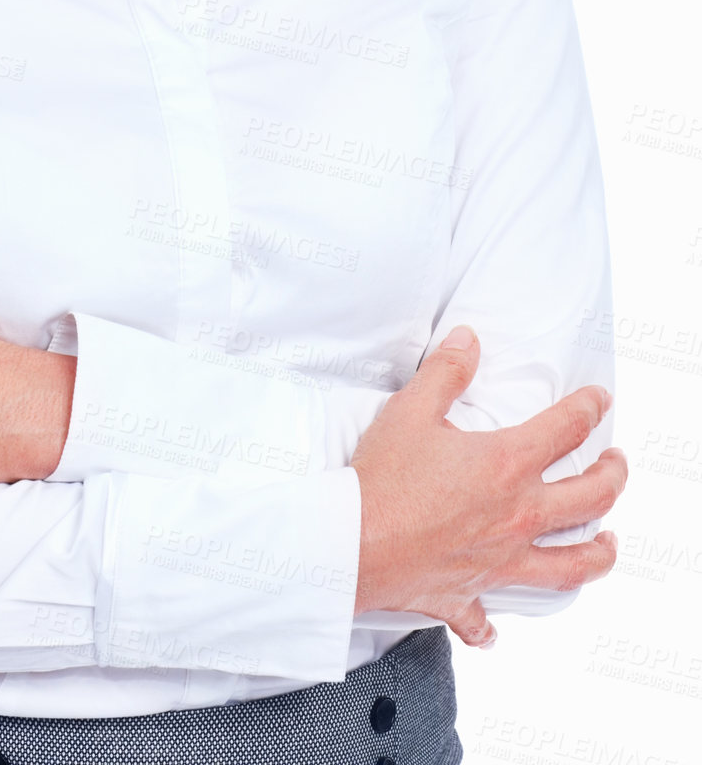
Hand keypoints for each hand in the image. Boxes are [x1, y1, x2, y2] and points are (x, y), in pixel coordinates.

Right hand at [349, 325, 625, 648]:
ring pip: (570, 566)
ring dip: (597, 553)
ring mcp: (499, 561)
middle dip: (613, 477)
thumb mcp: (411, 410)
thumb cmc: (383, 479)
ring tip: (608, 543)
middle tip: (616, 464)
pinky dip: (489, 627)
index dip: (589, 409)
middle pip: (590, 499)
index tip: (600, 400)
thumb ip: (445, 372)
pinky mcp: (468, 593)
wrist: (353, 544)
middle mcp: (516, 516)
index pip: (565, 430)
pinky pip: (485, 619)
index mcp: (506, 466)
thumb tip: (468, 341)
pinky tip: (493, 629)